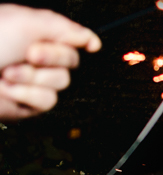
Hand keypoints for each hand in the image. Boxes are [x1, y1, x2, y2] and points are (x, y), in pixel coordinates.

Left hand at [0, 5, 100, 120]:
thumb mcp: (27, 21)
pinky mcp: (30, 103)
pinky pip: (48, 100)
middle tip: (28, 54)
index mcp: (37, 35)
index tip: (78, 44)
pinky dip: (27, 93)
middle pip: (71, 62)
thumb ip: (64, 27)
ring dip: (33, 77)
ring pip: (60, 83)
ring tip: (9, 73)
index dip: (72, 42)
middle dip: (49, 58)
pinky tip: (9, 88)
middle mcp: (38, 58)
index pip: (74, 41)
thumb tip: (90, 39)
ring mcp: (35, 81)